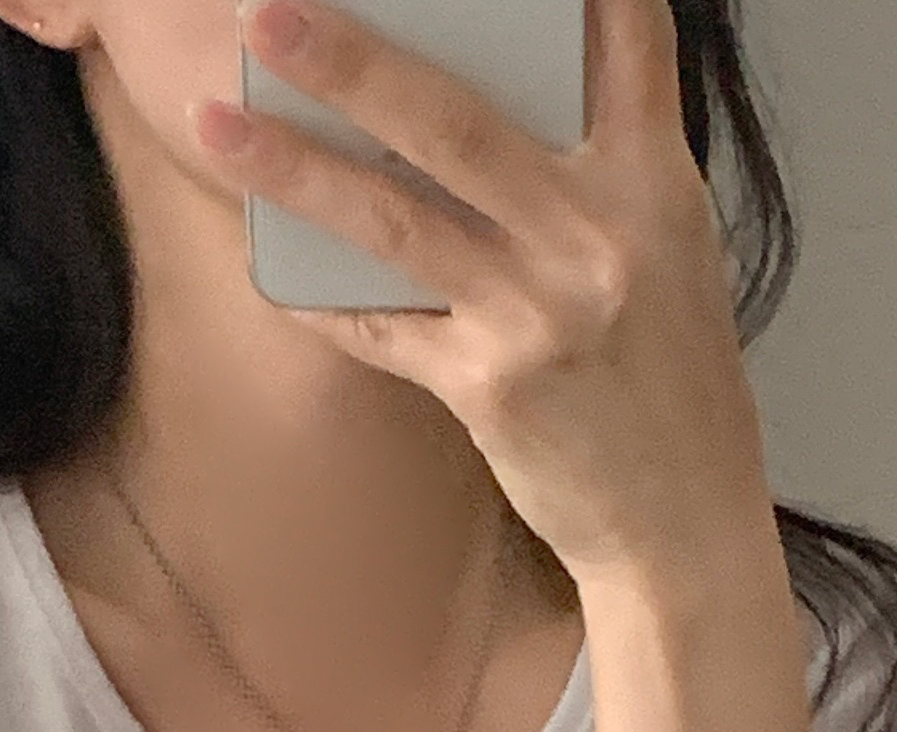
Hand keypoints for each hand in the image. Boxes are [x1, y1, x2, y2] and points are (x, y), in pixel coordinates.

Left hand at [197, 0, 773, 587]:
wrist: (679, 517)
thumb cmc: (672, 378)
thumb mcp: (671, 249)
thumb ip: (602, 167)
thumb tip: (499, 95)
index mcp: (654, 183)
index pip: (625, 40)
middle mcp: (594, 238)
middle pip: (454, 121)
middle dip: (351, 60)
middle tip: (265, 11)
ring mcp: (535, 314)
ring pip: (395, 220)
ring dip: (294, 168)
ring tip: (217, 123)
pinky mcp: (487, 388)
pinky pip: (381, 329)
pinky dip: (318, 300)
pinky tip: (267, 269)